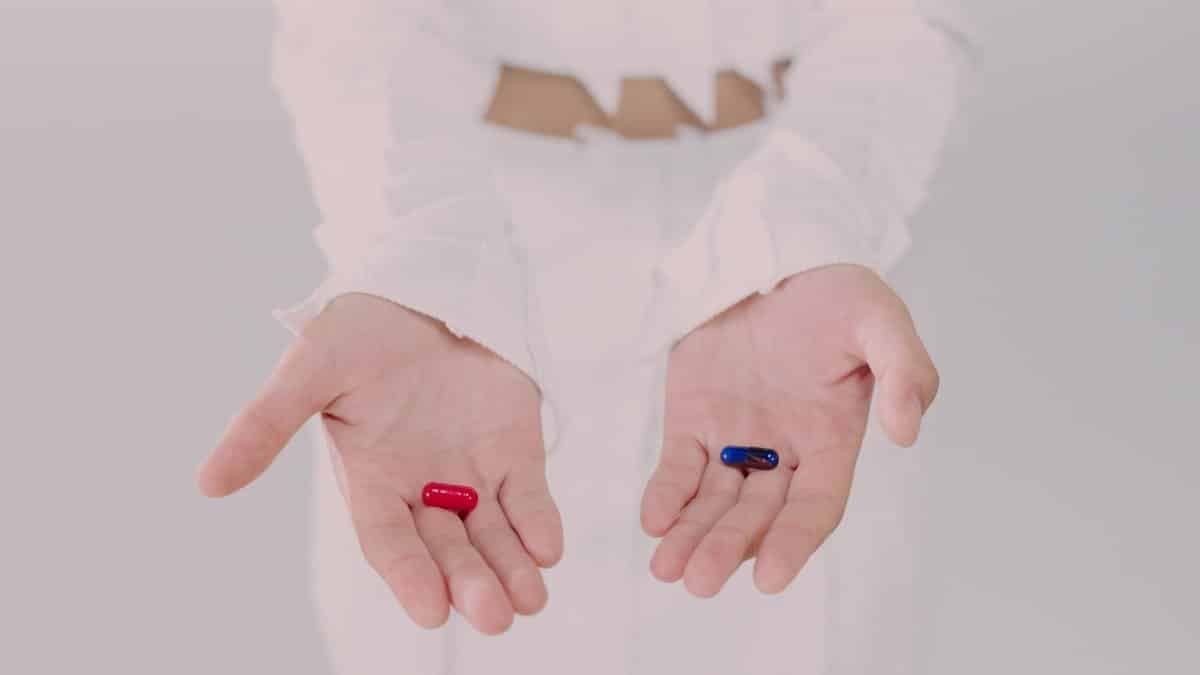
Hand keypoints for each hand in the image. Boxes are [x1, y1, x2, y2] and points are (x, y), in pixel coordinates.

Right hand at [196, 293, 561, 634]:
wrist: (419, 283)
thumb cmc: (357, 330)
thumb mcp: (307, 371)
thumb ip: (264, 425)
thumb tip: (208, 483)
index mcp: (372, 479)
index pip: (390, 540)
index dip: (409, 575)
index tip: (431, 611)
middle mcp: (423, 486)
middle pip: (447, 548)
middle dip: (470, 582)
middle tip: (495, 617)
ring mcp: (471, 469)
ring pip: (492, 533)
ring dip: (509, 567)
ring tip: (528, 601)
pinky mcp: (512, 447)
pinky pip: (528, 494)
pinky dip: (538, 522)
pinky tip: (547, 550)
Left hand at [641, 264, 937, 596]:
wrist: (774, 250)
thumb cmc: (834, 291)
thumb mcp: (880, 318)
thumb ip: (905, 370)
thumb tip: (906, 432)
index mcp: (831, 439)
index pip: (814, 507)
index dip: (794, 543)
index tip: (770, 578)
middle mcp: (783, 451)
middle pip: (757, 515)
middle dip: (730, 547)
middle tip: (700, 582)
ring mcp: (734, 437)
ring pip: (713, 501)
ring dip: (692, 536)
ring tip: (667, 570)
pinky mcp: (693, 418)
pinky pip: (677, 466)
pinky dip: (665, 495)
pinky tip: (653, 520)